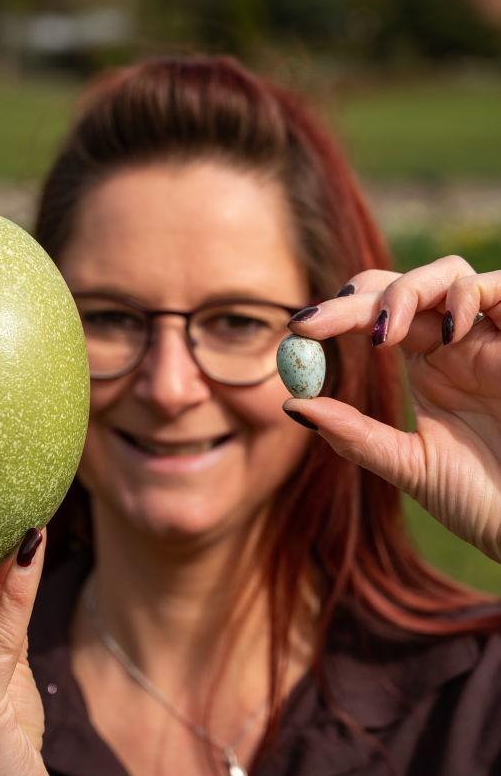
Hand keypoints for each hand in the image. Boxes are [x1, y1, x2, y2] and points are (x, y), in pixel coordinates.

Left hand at [285, 256, 500, 562]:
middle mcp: (459, 343)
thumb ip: (356, 436)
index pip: (377, 318)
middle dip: (357, 299)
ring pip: (449, 275)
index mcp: (431, 365)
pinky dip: (469, 295)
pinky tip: (449, 331)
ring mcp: (493, 337)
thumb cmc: (484, 500)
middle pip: (404, 286)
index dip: (336, 316)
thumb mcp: (411, 467)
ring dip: (408, 291)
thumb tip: (294, 404)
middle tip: (318, 325)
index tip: (296, 331)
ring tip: (386, 335)